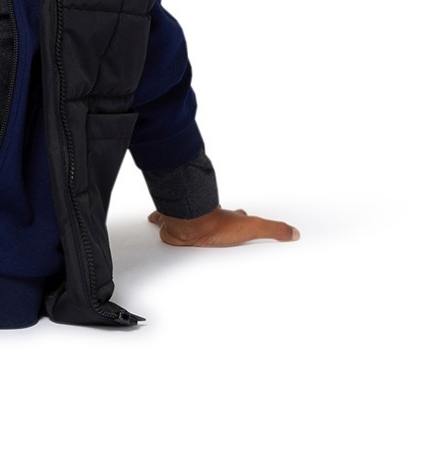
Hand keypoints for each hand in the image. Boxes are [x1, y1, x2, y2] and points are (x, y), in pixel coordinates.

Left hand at [150, 206, 300, 246]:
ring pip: (188, 217)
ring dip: (186, 218)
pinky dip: (158, 219)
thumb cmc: (217, 225)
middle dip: (214, 218)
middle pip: (213, 216)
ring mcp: (190, 220)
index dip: (241, 217)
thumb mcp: (253, 228)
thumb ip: (275, 230)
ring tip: (185, 224)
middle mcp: (208, 217)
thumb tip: (295, 232)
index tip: (242, 216)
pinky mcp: (173, 226)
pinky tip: (153, 220)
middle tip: (214, 222)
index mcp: (228, 218)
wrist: (190, 223)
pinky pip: (163, 220)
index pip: (239, 217)